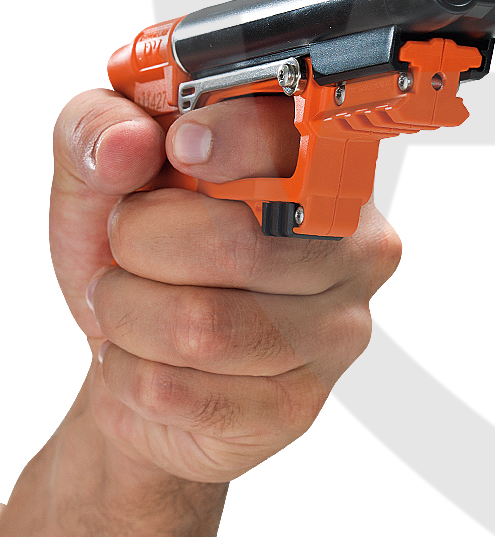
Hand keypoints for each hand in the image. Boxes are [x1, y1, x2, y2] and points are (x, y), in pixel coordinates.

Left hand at [51, 89, 401, 482]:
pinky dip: (127, 373)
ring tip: (132, 305)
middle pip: (238, 245)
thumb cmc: (142, 253)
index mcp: (324, 170)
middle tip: (131, 244)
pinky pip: (179, 392)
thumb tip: (129, 142)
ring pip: (200, 328)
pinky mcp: (300, 406)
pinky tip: (148, 357)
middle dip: (141, 242)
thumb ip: (97, 129)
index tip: (180, 144)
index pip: (300, 145)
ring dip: (127, 315)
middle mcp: (356, 246)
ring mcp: (337, 330)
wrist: (141, 354)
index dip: (235, 139)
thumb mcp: (100, 175)